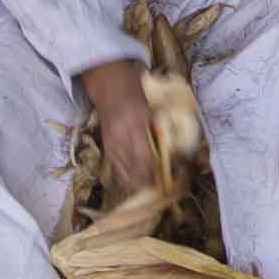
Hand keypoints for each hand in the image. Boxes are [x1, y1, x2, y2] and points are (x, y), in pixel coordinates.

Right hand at [79, 59, 157, 197]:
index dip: (156, 173)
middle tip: (161, 189)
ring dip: (137, 183)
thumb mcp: (150, 111)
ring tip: (150, 189)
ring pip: (123, 174)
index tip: (168, 181)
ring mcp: (111, 145)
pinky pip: (115, 170)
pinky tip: (135, 183)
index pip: (145, 158)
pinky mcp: (106, 148)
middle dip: (148, 183)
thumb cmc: (134, 96)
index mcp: (134, 127)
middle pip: (134, 170)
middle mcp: (121, 139)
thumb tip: (172, 154)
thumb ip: (158, 132)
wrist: (109, 89)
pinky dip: (126, 178)